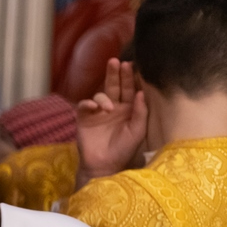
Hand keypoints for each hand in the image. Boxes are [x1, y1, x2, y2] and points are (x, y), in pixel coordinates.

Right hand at [75, 59, 147, 185]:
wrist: (105, 165)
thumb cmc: (124, 149)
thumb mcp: (138, 131)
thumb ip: (141, 112)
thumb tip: (142, 93)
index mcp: (129, 109)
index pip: (131, 89)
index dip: (130, 77)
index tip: (131, 65)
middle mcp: (114, 107)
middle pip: (114, 86)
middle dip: (115, 74)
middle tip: (115, 61)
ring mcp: (98, 112)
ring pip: (100, 94)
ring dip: (104, 97)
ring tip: (108, 107)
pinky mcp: (84, 118)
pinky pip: (85, 105)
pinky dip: (88, 104)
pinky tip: (93, 107)